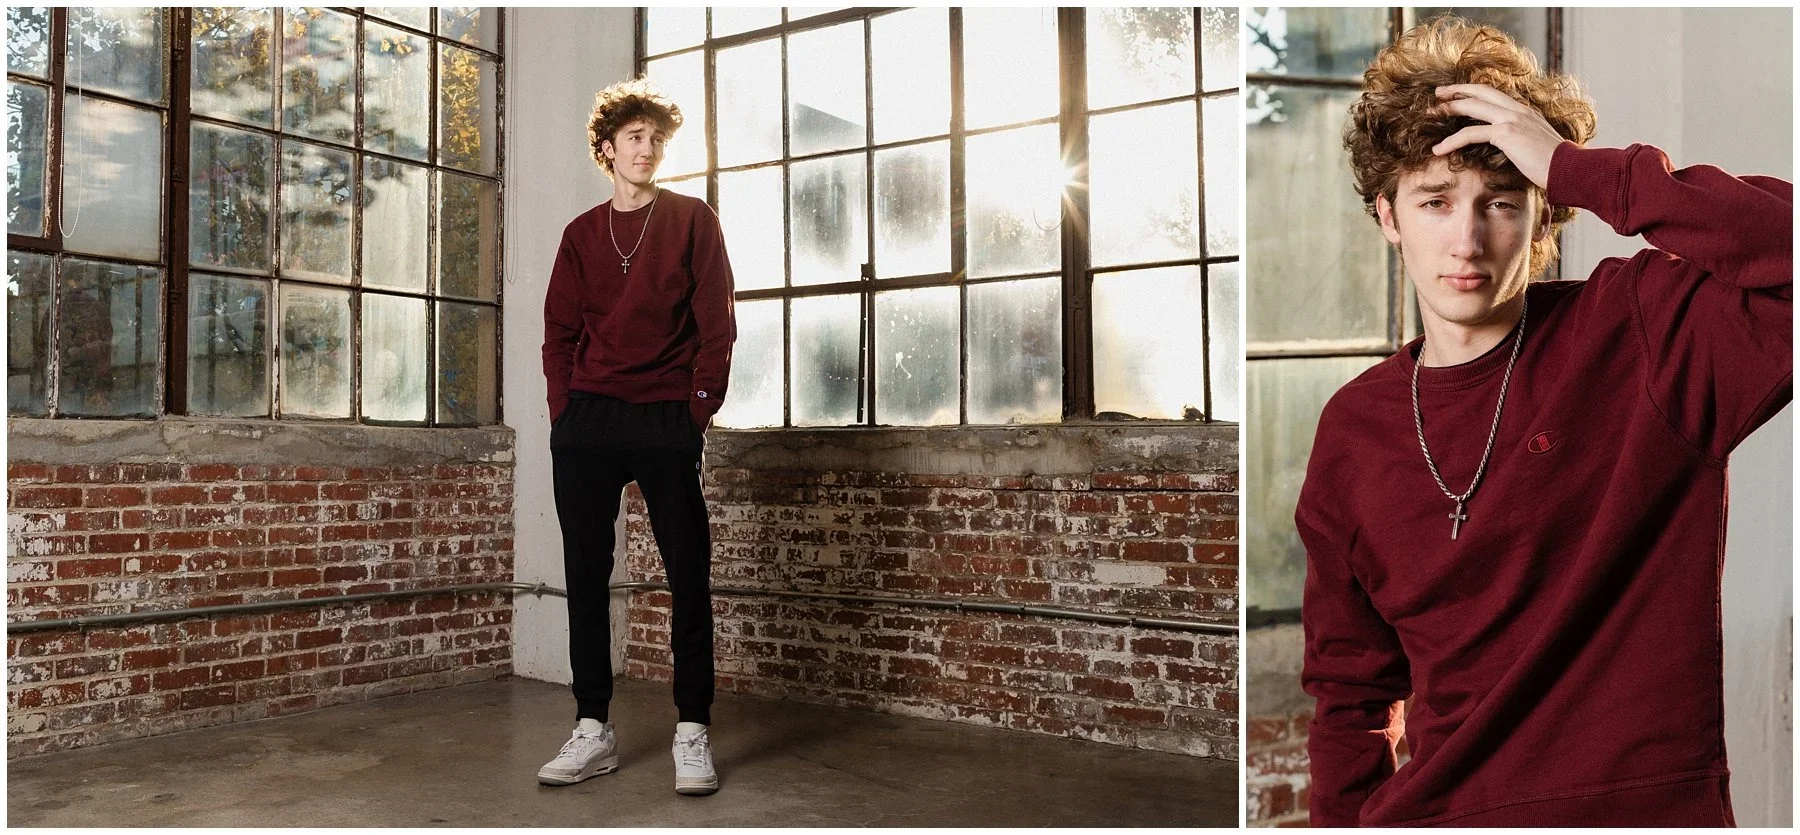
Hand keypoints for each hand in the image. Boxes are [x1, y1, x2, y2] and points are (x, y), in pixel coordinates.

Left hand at [1431, 84, 1564, 189]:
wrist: (1572, 169)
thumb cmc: (1557, 165)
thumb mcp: (1537, 147)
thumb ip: (1523, 142)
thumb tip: (1513, 150)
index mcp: (1526, 112)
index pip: (1495, 95)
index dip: (1475, 92)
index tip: (1458, 93)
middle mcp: (1519, 110)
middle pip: (1481, 91)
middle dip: (1457, 91)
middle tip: (1438, 93)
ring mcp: (1513, 118)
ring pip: (1473, 106)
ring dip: (1449, 108)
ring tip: (1430, 113)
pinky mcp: (1506, 133)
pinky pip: (1471, 133)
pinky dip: (1451, 140)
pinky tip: (1439, 149)